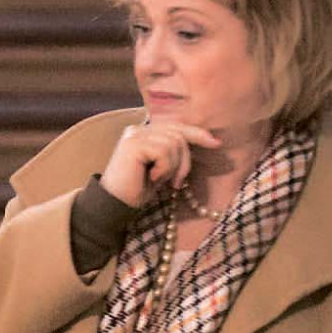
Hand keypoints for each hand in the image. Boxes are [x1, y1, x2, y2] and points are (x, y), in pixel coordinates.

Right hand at [99, 119, 221, 206]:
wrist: (114, 205)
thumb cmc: (137, 190)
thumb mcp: (162, 168)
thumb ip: (174, 152)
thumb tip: (204, 140)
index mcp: (143, 133)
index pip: (176, 127)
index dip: (197, 133)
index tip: (217, 143)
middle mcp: (137, 130)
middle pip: (178, 135)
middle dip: (184, 161)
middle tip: (176, 183)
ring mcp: (134, 135)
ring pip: (174, 143)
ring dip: (173, 167)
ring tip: (160, 180)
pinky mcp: (133, 145)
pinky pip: (164, 152)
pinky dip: (164, 169)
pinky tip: (152, 178)